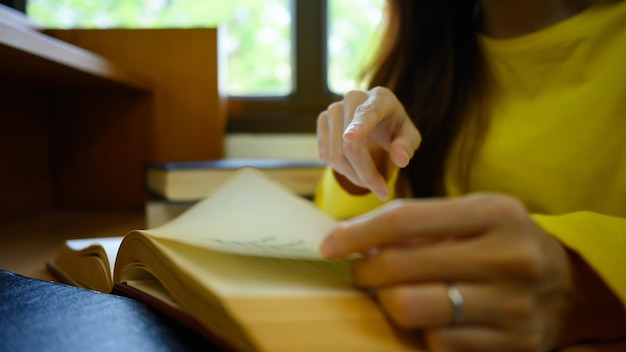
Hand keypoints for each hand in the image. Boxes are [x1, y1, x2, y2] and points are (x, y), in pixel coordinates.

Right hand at [316, 87, 420, 199]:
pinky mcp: (322, 120)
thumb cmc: (394, 127)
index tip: (350, 138)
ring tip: (370, 181)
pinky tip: (354, 167)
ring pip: (335, 155)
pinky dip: (341, 170)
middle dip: (365, 174)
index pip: (368, 113)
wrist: (376, 117)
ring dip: (353, 176)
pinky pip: (325, 155)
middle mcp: (353, 98)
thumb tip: (400, 160)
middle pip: (350, 147)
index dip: (359, 126)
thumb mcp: (409, 136)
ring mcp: (333, 109)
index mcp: (380, 98)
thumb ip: (407, 145)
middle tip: (381, 190)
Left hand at [320, 193, 575, 351]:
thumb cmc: (504, 244)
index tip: (329, 245)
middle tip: (360, 273)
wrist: (567, 287)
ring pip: (411, 309)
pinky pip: (437, 342)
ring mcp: (512, 306)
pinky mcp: (512, 345)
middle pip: (400, 267)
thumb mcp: (475, 216)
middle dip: (365, 272)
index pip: (405, 220)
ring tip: (391, 294)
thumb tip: (356, 238)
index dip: (357, 234)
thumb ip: (422, 223)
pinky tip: (430, 317)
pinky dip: (422, 330)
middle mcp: (508, 258)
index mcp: (496, 213)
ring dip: (388, 303)